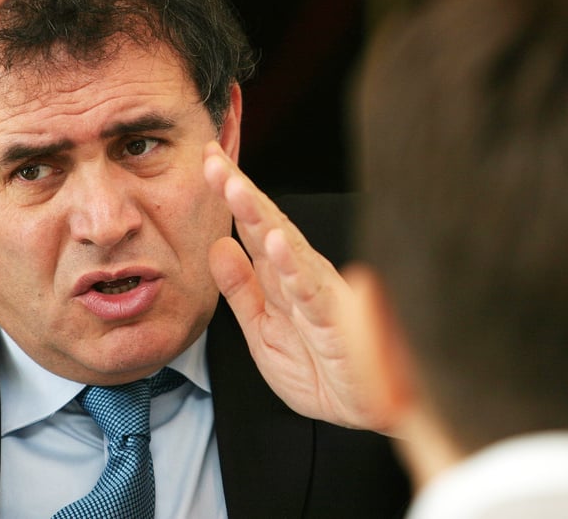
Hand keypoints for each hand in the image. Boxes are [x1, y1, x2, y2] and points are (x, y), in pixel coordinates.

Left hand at [202, 141, 390, 431]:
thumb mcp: (261, 328)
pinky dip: (293, 266)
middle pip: (266, 224)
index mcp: (280, 275)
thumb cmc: (317, 366)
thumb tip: (217, 244)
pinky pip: (310, 290)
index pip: (251, 226)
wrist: (361, 410)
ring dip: (260, 216)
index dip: (230, 192)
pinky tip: (277, 244)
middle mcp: (300, 274)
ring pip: (287, 247)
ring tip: (235, 188)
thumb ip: (240, 289)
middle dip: (239, 190)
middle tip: (212, 160)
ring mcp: (317, 293)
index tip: (206, 159)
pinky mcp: (333, 322)